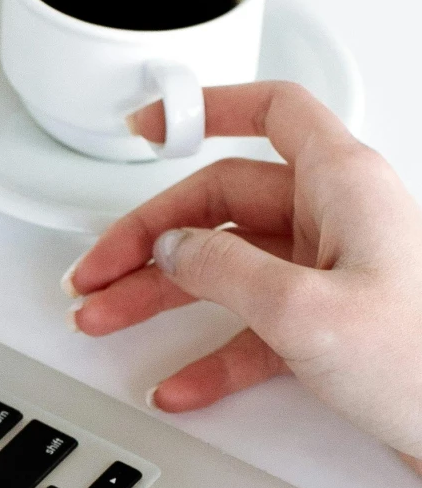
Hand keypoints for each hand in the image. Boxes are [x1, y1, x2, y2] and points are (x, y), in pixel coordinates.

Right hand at [65, 82, 421, 472]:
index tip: (148, 126)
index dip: (206, 107)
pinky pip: (253, 327)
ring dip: (162, 297)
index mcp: (343, 184)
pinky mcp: (332, 322)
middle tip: (98, 269)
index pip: (269, 111)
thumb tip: (174, 249)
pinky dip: (209, 353)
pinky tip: (180, 381)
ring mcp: (334, 270)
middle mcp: (339, 217)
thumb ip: (225, 270)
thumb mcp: (304, 310)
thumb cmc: (421, 362)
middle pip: (224, 200)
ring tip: (108, 320)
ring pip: (227, 267)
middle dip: (150, 237)